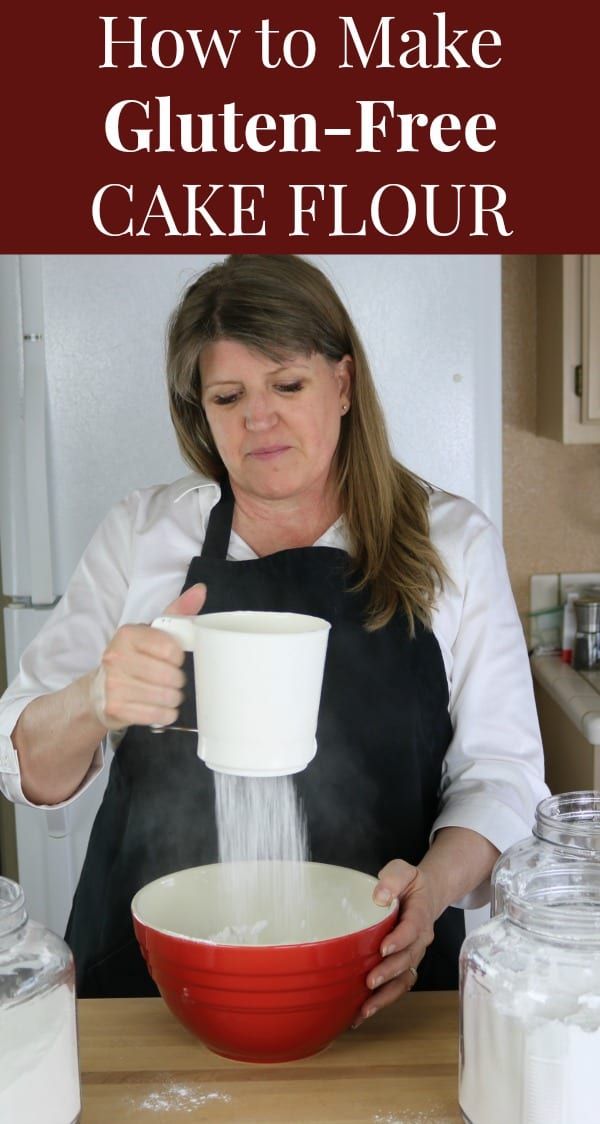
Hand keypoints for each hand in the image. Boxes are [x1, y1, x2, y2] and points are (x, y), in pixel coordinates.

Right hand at [88, 583, 206, 730]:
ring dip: (174, 698)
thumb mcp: (151, 632)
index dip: (179, 657)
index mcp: (127, 635)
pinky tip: (161, 707)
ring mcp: (114, 685)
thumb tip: (200, 590)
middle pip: (170, 676)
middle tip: (173, 680)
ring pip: (166, 697)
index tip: (176, 659)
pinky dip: (166, 714)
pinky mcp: (116, 708)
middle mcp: (116, 658)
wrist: (99, 691)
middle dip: (178, 681)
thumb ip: (177, 611)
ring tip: (168, 694)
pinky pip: (157, 715)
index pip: (170, 649)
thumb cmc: (133, 658)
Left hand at [354, 859, 435, 1026]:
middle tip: (370, 981)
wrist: (426, 895)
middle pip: (408, 960)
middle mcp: (419, 940)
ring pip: (404, 980)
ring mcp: (413, 955)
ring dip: (386, 996)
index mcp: (420, 915)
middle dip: (389, 972)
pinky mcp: (404, 966)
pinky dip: (382, 1001)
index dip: (399, 940)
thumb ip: (393, 878)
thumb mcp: (403, 870)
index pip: (412, 929)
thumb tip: (379, 897)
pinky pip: (397, 987)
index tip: (383, 948)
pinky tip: (361, 1013)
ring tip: (364, 1010)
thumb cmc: (410, 884)